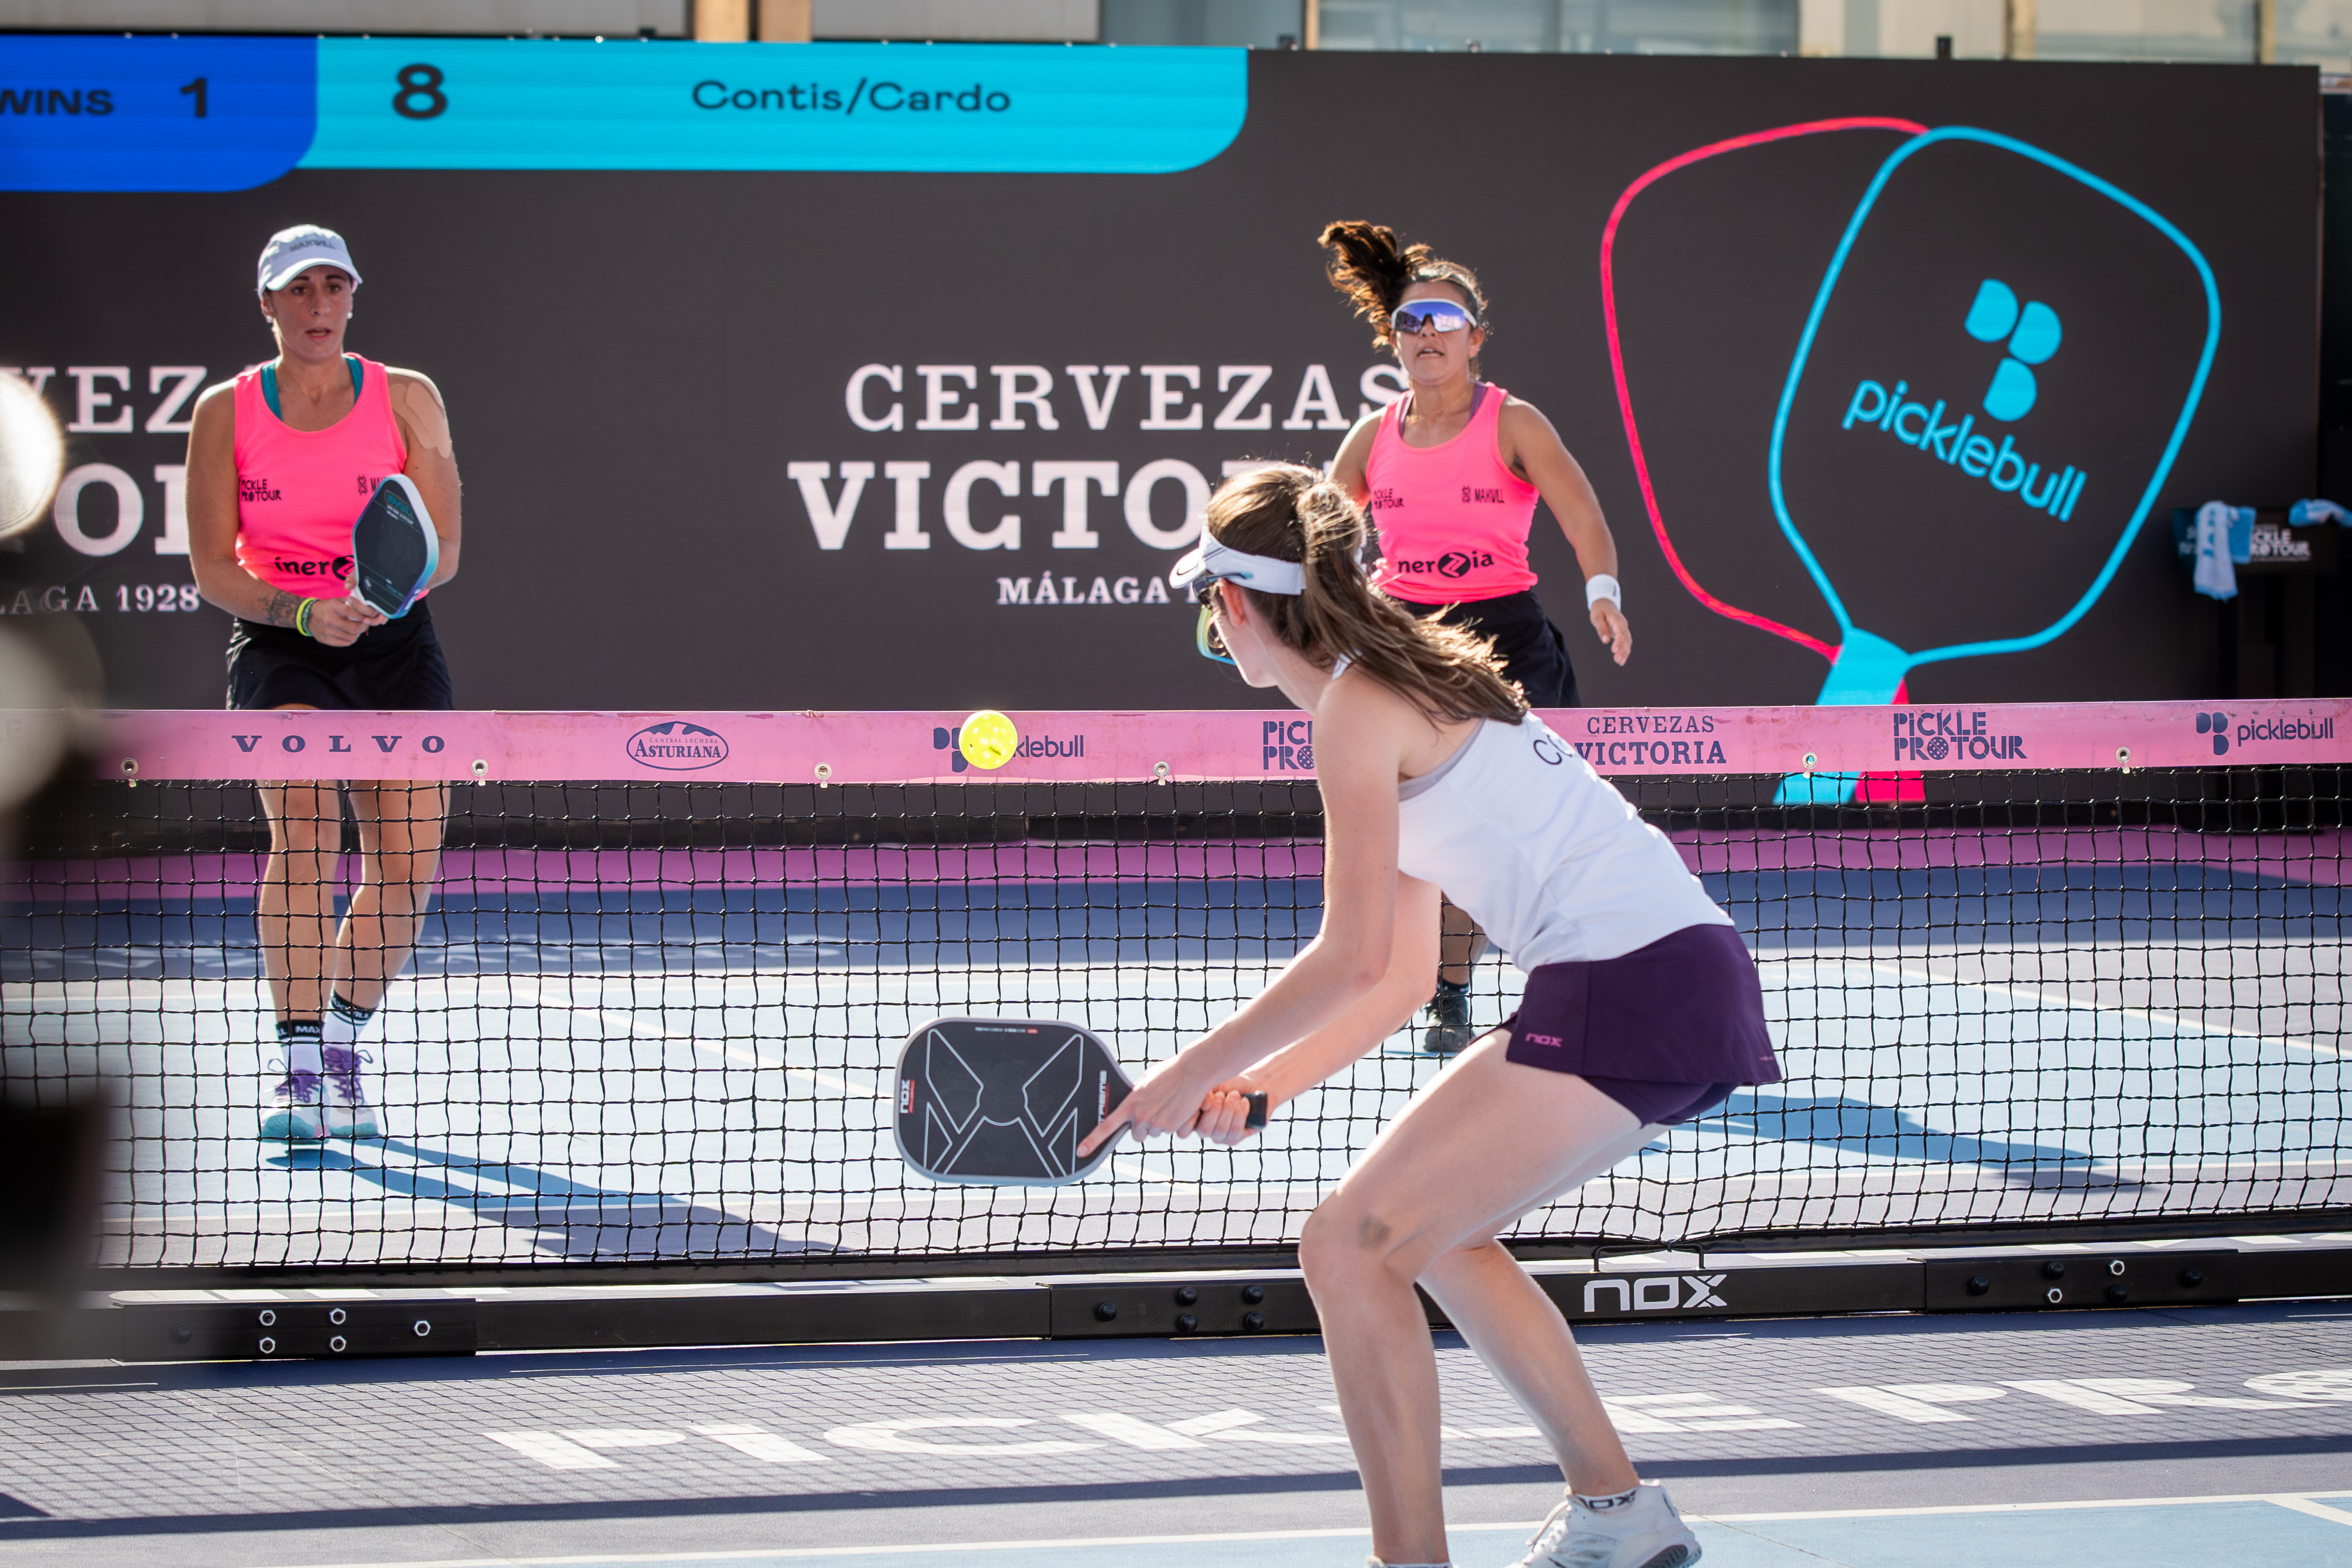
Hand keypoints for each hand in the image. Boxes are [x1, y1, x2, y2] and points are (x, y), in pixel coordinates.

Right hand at [306, 592, 385, 647]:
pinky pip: (345, 643)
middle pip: (355, 628)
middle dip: (363, 627)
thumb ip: (352, 604)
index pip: (354, 614)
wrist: (306, 616)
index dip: (365, 617)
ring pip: (352, 638)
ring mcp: (327, 631)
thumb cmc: (326, 608)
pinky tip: (348, 633)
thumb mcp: (337, 601)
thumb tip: (370, 612)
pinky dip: (350, 639)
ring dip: (357, 634)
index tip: (369, 618)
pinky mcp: (326, 640)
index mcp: (333, 607)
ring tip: (355, 629)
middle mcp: (330, 620)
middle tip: (363, 625)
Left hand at [1076, 1054, 1212, 1159]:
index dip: (1092, 1140)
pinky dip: (1173, 1122)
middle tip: (1154, 1110)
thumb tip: (1132, 1105)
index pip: (1106, 1126)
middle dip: (1143, 1127)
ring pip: (1154, 1132)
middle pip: (1137, 1134)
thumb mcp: (1145, 1082)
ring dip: (1160, 1123)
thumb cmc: (1169, 1072)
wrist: (1192, 1071)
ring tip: (1169, 1104)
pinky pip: (1169, 1130)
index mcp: (1130, 1103)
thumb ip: (1135, 1097)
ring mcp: (1156, 1123)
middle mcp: (1140, 1115)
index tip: (1081, 1151)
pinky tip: (1178, 1107)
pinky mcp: (1171, 1126)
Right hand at [1192, 1081, 1265, 1146]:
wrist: (1249, 1085)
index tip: (1201, 1104)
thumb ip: (1202, 1094)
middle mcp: (1204, 1130)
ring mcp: (1219, 1137)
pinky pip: (1235, 1132)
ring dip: (1229, 1110)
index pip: (1182, 1131)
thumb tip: (1203, 1104)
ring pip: (1220, 1131)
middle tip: (1221, 1094)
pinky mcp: (1235, 1138)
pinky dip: (1240, 1114)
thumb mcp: (1212, 1084)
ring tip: (1235, 1095)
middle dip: (1215, 1110)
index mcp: (1193, 1118)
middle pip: (1204, 1130)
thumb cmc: (1227, 1084)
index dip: (1189, 1121)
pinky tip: (1244, 1102)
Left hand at [1590, 600, 1630, 665]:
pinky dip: (1625, 651)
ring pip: (1628, 641)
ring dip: (1625, 652)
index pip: (1620, 631)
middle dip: (1622, 650)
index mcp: (1616, 619)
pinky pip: (1626, 642)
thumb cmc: (1600, 610)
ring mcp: (1624, 628)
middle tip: (1617, 660)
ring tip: (1620, 662)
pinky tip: (1621, 660)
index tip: (1614, 650)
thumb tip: (1605, 641)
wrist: (1605, 604)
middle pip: (1626, 638)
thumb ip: (1601, 628)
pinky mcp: (1623, 632)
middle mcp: (1623, 624)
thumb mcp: (1596, 617)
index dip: (1619, 641)